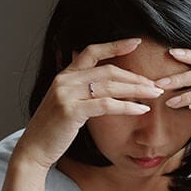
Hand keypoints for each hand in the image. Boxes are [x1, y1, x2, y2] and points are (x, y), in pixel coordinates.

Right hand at [15, 38, 162, 169]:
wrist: (35, 148)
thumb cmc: (55, 129)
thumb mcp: (69, 104)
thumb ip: (83, 92)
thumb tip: (108, 87)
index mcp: (65, 75)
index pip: (92, 52)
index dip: (114, 45)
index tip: (135, 42)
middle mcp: (65, 80)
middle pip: (108, 71)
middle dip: (135, 77)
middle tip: (156, 84)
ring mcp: (66, 94)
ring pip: (110, 86)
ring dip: (136, 90)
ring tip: (155, 94)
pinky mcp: (71, 110)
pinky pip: (106, 105)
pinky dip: (127, 106)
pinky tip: (142, 109)